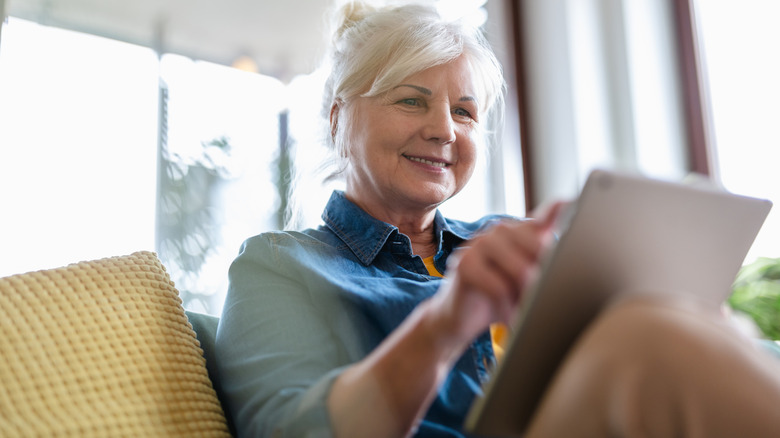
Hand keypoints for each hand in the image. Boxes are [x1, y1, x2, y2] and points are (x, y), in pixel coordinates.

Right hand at [429, 202, 564, 347]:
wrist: (458, 317)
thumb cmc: (499, 298)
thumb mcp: (526, 283)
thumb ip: (546, 268)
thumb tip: (568, 269)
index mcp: (521, 231)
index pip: (546, 216)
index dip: (558, 210)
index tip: (571, 203)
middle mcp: (501, 230)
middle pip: (539, 249)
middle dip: (545, 281)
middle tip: (543, 306)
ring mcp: (480, 243)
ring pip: (521, 270)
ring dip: (527, 299)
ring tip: (526, 315)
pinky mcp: (464, 262)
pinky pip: (498, 286)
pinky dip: (508, 307)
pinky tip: (509, 319)